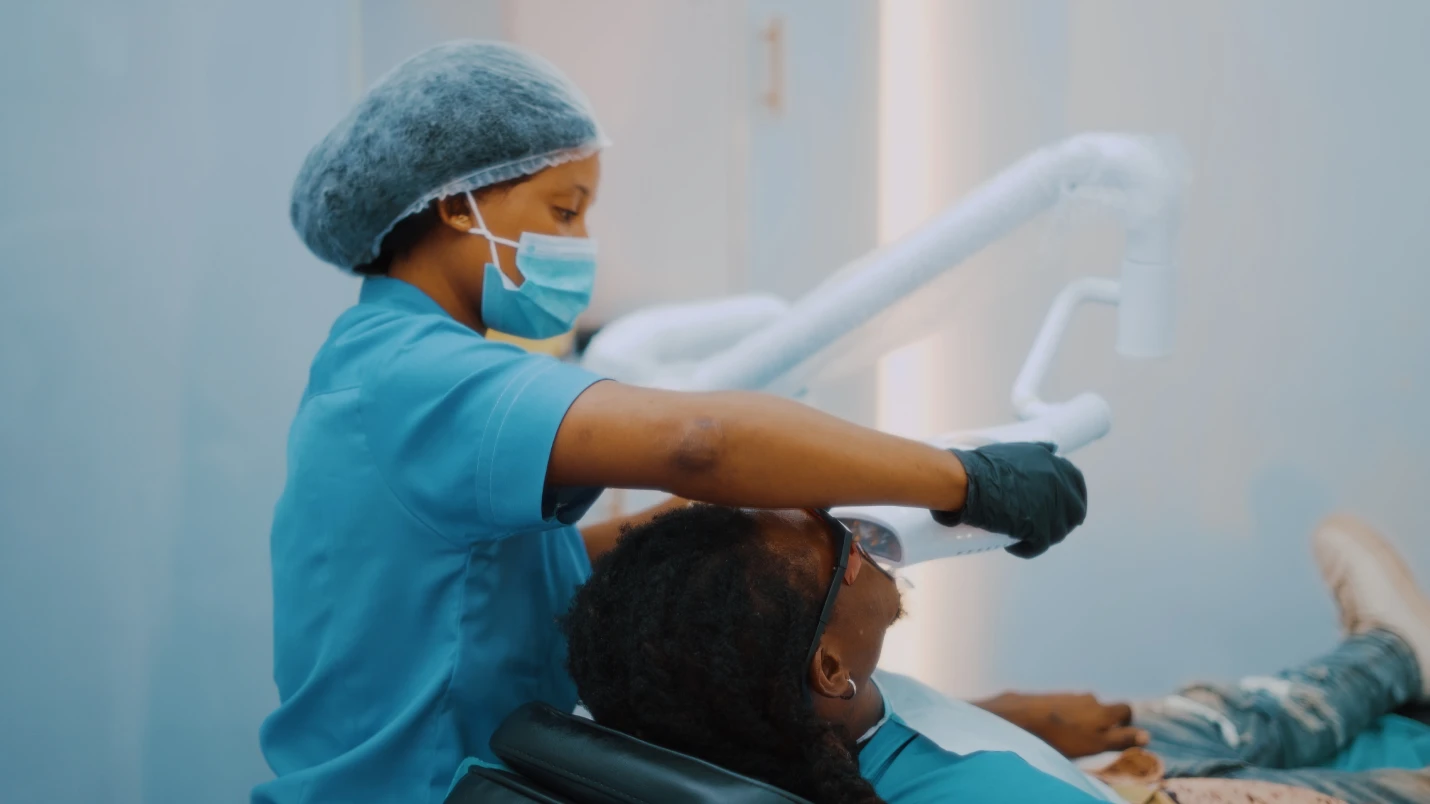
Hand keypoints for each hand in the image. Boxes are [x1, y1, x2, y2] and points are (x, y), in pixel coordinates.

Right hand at [934, 442, 1086, 557]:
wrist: (969, 482)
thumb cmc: (985, 464)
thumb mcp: (1018, 449)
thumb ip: (1038, 451)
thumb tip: (1052, 449)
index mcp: (1055, 465)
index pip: (1076, 483)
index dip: (1069, 495)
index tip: (1059, 502)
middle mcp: (1059, 487)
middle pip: (1075, 510)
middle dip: (1062, 518)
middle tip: (1042, 522)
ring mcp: (1052, 509)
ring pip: (1059, 531)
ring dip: (1044, 535)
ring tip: (1024, 534)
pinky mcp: (1039, 530)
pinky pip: (1039, 546)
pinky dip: (1027, 549)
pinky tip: (1015, 546)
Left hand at [976, 692, 1148, 758]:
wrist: (1021, 718)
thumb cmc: (1063, 736)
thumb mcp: (1095, 744)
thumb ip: (1120, 739)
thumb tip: (1146, 735)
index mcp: (1102, 709)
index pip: (1125, 709)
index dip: (1127, 721)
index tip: (1121, 733)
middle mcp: (1088, 697)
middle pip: (1102, 707)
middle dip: (1101, 720)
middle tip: (1092, 738)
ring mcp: (1067, 694)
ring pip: (1081, 706)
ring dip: (1080, 717)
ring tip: (1069, 734)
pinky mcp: (1048, 696)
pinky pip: (1063, 706)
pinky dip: (1063, 715)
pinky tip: (1052, 726)